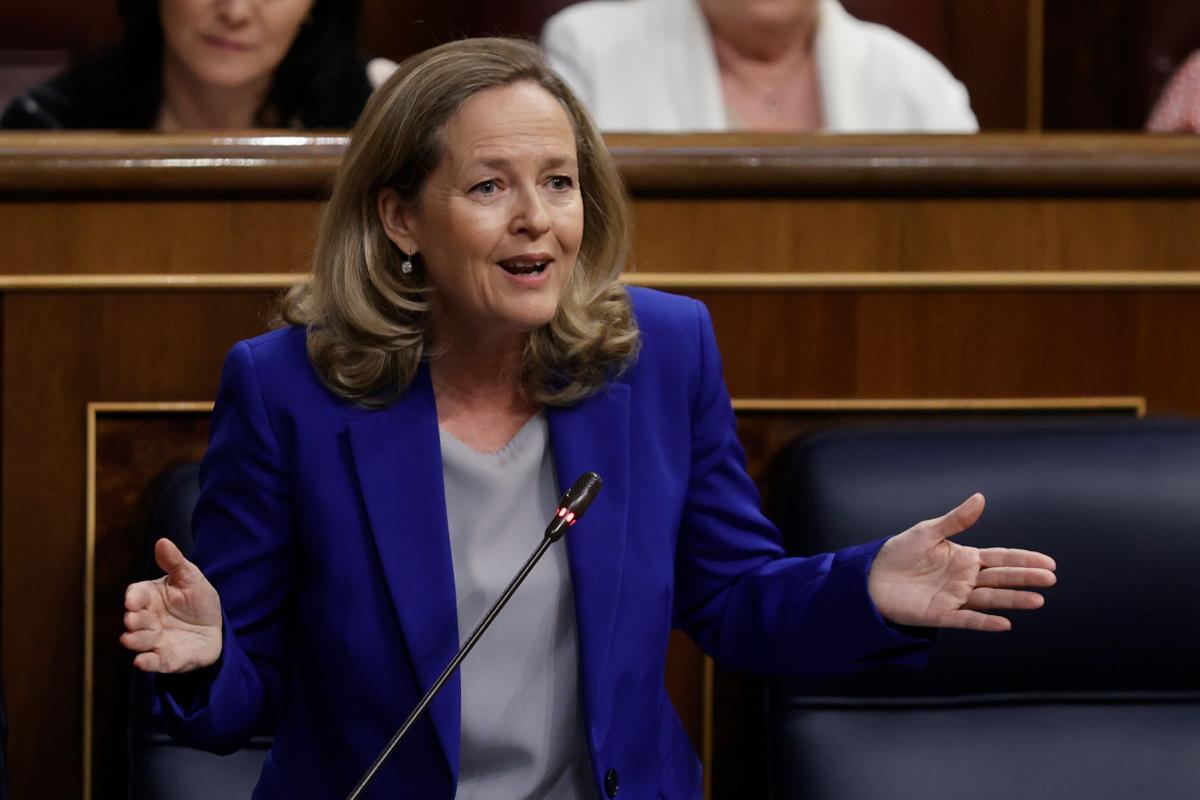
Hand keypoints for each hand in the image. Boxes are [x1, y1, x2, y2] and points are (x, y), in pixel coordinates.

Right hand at [121, 538, 222, 671]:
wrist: (214, 629)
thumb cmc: (197, 601)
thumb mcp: (191, 578)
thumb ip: (175, 562)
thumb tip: (162, 541)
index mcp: (150, 597)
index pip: (136, 594)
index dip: (133, 598)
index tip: (132, 600)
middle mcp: (147, 619)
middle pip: (134, 619)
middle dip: (133, 620)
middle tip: (133, 619)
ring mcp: (154, 640)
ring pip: (139, 641)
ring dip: (135, 641)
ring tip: (131, 638)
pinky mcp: (164, 659)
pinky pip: (152, 663)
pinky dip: (146, 663)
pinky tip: (141, 661)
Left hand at [867, 493, 1055, 631]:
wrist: (871, 577)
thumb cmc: (899, 553)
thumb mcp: (927, 532)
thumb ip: (956, 520)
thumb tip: (981, 498)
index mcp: (965, 558)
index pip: (1001, 558)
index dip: (1024, 560)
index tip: (1049, 563)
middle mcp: (965, 579)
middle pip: (1001, 578)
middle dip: (1025, 578)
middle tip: (1051, 579)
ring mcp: (955, 598)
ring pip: (990, 599)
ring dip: (1013, 600)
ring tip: (1038, 600)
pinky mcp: (941, 614)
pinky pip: (967, 619)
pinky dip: (985, 622)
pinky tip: (1005, 624)